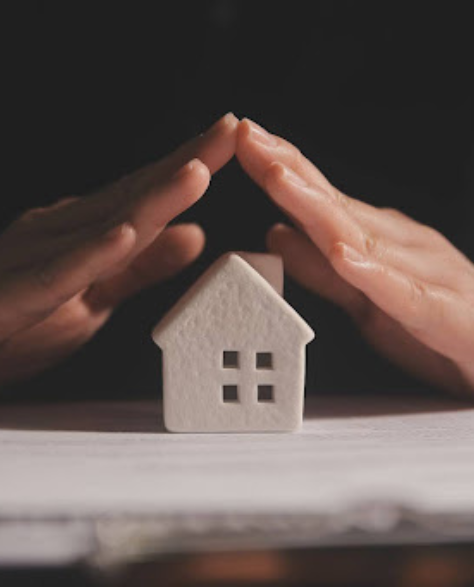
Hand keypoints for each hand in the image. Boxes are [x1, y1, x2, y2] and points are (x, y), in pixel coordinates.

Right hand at [0, 113, 237, 385]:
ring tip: (196, 170)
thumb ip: (144, 266)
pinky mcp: (17, 294)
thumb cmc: (24, 318)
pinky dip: (93, 254)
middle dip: (184, 162)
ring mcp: (38, 257)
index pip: (145, 193)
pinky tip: (125, 235)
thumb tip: (196, 235)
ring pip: (104, 225)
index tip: (230, 137)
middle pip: (133, 195)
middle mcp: (63, 231)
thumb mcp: (98, 293)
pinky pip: (59, 274)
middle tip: (229, 130)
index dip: (190, 165)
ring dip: (151, 197)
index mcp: (85, 230)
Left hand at [236, 118, 473, 395]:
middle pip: (333, 203)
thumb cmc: (433, 323)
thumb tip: (275, 233)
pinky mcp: (438, 313)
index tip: (242, 139)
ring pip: (361, 236)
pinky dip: (370, 273)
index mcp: (376, 239)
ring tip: (278, 178)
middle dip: (288, 167)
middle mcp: (397, 245)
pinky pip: (400, 293)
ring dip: (316, 206)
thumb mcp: (363, 296)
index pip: (321, 197)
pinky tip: (342, 255)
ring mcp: (420, 273)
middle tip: (247, 135)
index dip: (281, 167)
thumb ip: (319, 269)